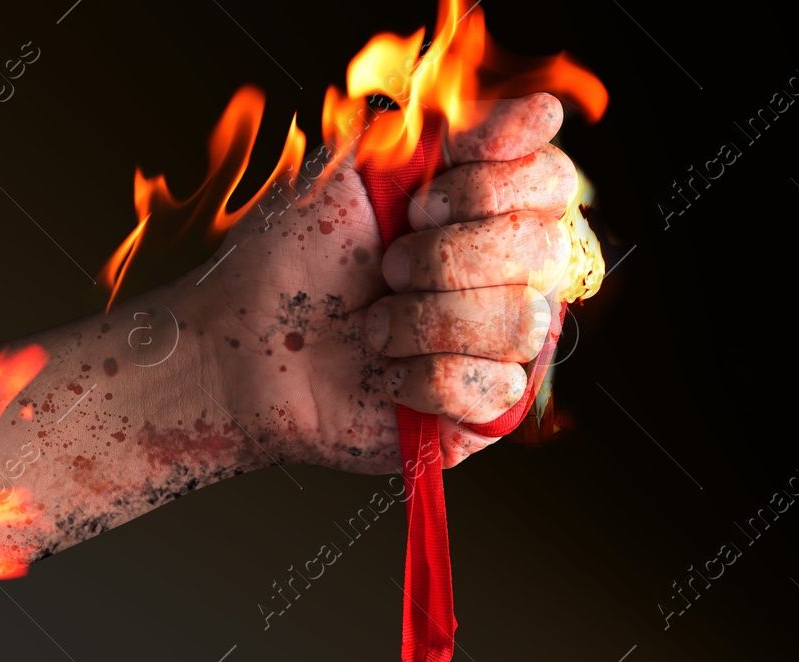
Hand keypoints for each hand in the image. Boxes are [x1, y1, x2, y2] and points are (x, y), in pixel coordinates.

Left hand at [185, 92, 578, 473]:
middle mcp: (510, 276)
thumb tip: (543, 111)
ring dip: (427, 321)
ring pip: (523, 323)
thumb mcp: (361, 164)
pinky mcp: (484, 413)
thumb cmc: (295, 256)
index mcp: (489, 211)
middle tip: (388, 268)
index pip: (551, 180)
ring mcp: (504, 348)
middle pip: (545, 250)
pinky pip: (496, 389)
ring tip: (375, 327)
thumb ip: (447, 127)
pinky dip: (426, 379)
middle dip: (447, 257)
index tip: (417, 204)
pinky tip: (389, 376)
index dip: (491, 187)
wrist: (246, 345)